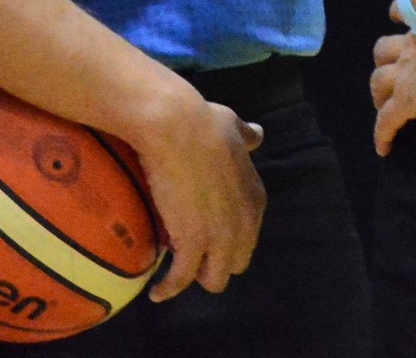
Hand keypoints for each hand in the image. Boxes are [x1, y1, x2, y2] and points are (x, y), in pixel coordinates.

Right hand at [130, 88, 265, 301]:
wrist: (176, 126)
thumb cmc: (203, 122)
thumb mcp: (234, 125)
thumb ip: (247, 136)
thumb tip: (258, 134)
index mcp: (255, 198)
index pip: (248, 235)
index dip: (229, 236)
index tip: (210, 232)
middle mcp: (244, 224)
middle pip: (235, 262)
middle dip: (216, 260)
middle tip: (194, 249)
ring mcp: (219, 238)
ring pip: (215, 279)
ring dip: (197, 275)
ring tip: (180, 268)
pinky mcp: (191, 245)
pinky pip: (181, 280)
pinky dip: (168, 288)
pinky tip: (157, 292)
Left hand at [369, 0, 415, 156]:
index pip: (406, 20)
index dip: (401, 19)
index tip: (398, 17)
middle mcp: (414, 53)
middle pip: (385, 52)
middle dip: (389, 59)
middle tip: (395, 68)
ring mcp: (406, 79)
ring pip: (379, 81)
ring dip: (381, 90)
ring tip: (386, 102)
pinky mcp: (405, 105)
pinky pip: (387, 123)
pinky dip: (383, 135)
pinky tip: (383, 149)